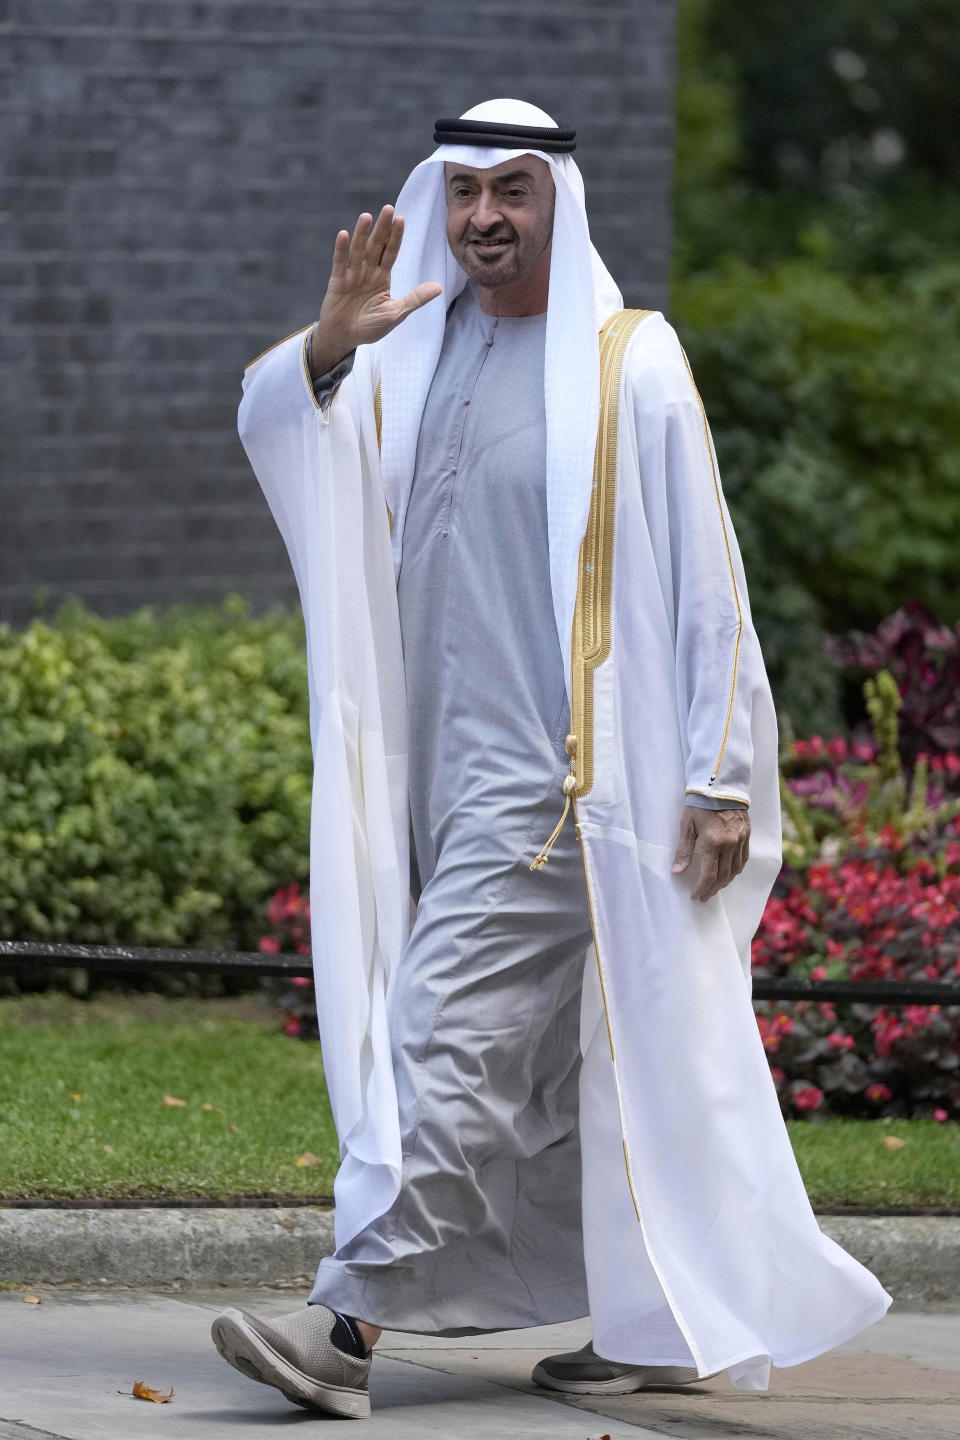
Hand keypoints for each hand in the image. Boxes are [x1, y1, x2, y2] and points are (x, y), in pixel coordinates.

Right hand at [309, 205, 441, 374]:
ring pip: (358, 250)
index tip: (401, 219)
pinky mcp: (337, 281)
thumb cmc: (370, 327)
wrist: (345, 338)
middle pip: (375, 246)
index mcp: (382, 277)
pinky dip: (341, 250)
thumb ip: (415, 299)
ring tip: (367, 216)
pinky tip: (344, 235)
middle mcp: (367, 271)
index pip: (390, 252)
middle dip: (382, 228)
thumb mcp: (396, 313)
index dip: (395, 237)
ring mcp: (351, 274)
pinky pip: (340, 263)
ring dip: (362, 233)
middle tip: (388, 208)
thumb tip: (439, 288)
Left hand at [671, 804, 749, 901]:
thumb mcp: (687, 825)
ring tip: (714, 887)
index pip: (709, 874)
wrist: (720, 785)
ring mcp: (740, 840)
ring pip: (735, 870)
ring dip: (724, 882)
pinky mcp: (746, 835)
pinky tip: (728, 873)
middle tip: (704, 896)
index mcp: (713, 842)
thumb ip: (683, 850)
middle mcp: (729, 844)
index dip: (702, 888)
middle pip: (723, 876)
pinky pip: (743, 859)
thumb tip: (677, 872)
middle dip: (713, 889)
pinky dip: (736, 870)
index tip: (695, 896)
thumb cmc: (699, 804)